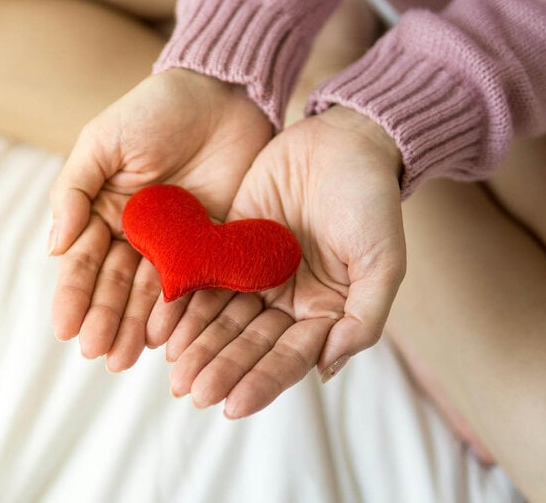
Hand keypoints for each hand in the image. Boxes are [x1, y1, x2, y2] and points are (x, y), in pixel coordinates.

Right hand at [49, 68, 271, 370]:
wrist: (222, 93)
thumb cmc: (154, 109)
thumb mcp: (103, 141)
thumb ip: (75, 190)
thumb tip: (51, 248)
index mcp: (102, 212)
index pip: (82, 260)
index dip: (73, 295)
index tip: (65, 328)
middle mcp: (135, 235)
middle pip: (115, 285)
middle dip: (103, 319)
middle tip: (96, 352)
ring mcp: (173, 244)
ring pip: (150, 294)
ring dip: (133, 326)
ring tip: (123, 358)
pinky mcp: (211, 246)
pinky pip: (193, 284)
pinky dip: (177, 311)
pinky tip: (163, 335)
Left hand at [159, 106, 405, 417]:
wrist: (343, 139)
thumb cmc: (371, 200)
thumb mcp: (383, 261)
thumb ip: (363, 317)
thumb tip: (328, 367)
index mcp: (322, 311)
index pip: (288, 356)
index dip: (261, 381)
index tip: (233, 406)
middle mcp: (285, 300)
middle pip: (247, 343)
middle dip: (221, 368)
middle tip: (192, 392)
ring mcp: (254, 273)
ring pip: (220, 317)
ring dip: (198, 345)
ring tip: (174, 370)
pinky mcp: (227, 244)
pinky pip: (201, 278)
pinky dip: (184, 302)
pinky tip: (163, 326)